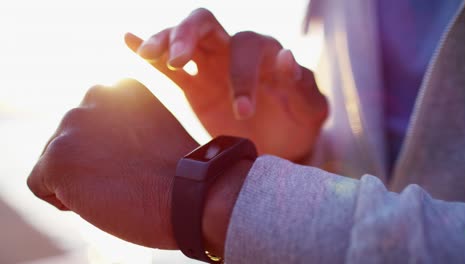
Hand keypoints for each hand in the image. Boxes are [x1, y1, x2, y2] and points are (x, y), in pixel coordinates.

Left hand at [27, 79, 198, 248]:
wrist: (191, 194)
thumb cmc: (180, 173)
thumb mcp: (153, 131)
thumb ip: (123, 125)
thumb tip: (95, 145)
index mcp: (122, 87)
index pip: (94, 123)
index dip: (111, 151)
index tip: (137, 162)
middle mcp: (95, 94)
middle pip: (71, 139)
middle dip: (91, 162)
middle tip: (127, 177)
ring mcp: (74, 123)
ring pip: (55, 162)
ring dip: (79, 179)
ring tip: (117, 186)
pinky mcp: (57, 156)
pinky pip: (40, 185)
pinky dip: (64, 200)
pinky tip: (99, 198)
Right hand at [124, 8, 327, 160]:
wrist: (279, 144)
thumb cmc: (298, 125)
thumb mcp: (311, 111)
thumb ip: (304, 86)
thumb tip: (286, 56)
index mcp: (265, 53)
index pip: (247, 47)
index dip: (242, 75)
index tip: (241, 112)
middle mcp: (234, 52)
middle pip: (205, 24)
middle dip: (188, 35)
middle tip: (176, 60)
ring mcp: (210, 66)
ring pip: (181, 39)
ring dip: (164, 41)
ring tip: (149, 55)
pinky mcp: (194, 85)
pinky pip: (167, 66)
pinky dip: (146, 49)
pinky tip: (127, 40)